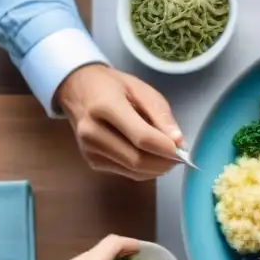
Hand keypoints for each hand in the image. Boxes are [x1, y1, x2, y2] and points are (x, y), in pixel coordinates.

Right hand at [56, 64, 183, 180]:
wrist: (77, 90)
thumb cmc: (113, 86)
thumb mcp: (141, 90)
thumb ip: (161, 115)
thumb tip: (178, 142)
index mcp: (104, 106)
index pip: (141, 137)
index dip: (165, 148)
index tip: (181, 149)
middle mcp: (92, 131)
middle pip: (137, 159)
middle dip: (164, 162)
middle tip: (179, 156)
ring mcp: (90, 150)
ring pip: (133, 171)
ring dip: (157, 168)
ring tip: (168, 156)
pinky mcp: (92, 161)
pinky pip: (127, 173)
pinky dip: (145, 170)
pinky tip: (151, 158)